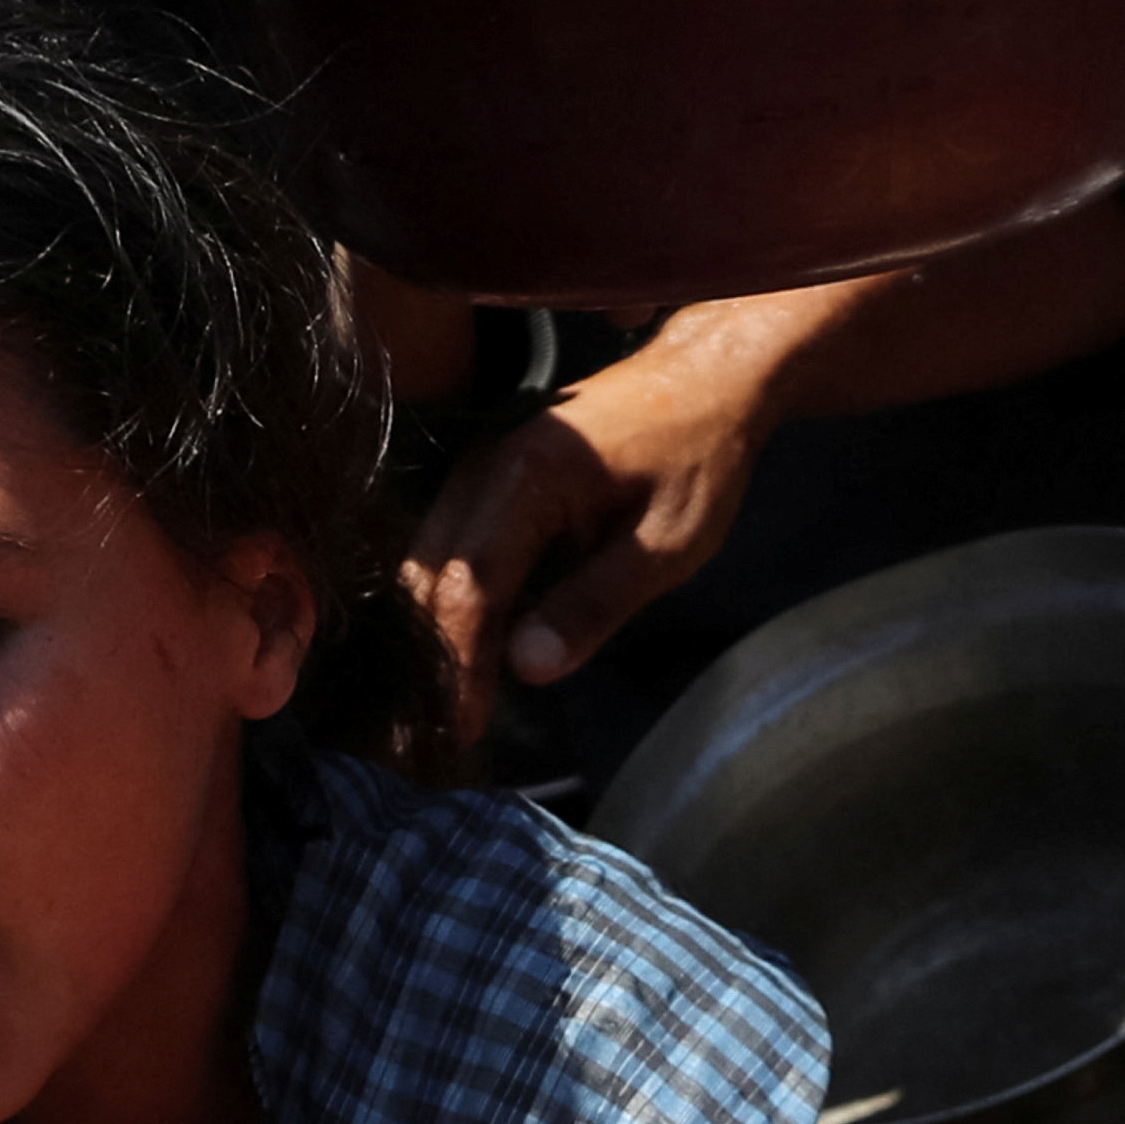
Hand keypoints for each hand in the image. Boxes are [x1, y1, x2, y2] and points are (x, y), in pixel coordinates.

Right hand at [405, 323, 780, 724]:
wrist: (704, 380)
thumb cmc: (698, 459)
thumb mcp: (668, 544)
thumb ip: (595, 603)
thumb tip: (527, 668)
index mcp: (526, 478)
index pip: (469, 588)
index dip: (457, 666)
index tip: (458, 731)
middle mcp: (481, 468)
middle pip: (427, 581)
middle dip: (424, 666)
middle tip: (420, 743)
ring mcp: (474, 472)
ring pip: (423, 569)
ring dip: (424, 642)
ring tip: (430, 716)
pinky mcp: (481, 484)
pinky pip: (444, 556)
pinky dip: (442, 612)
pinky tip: (453, 663)